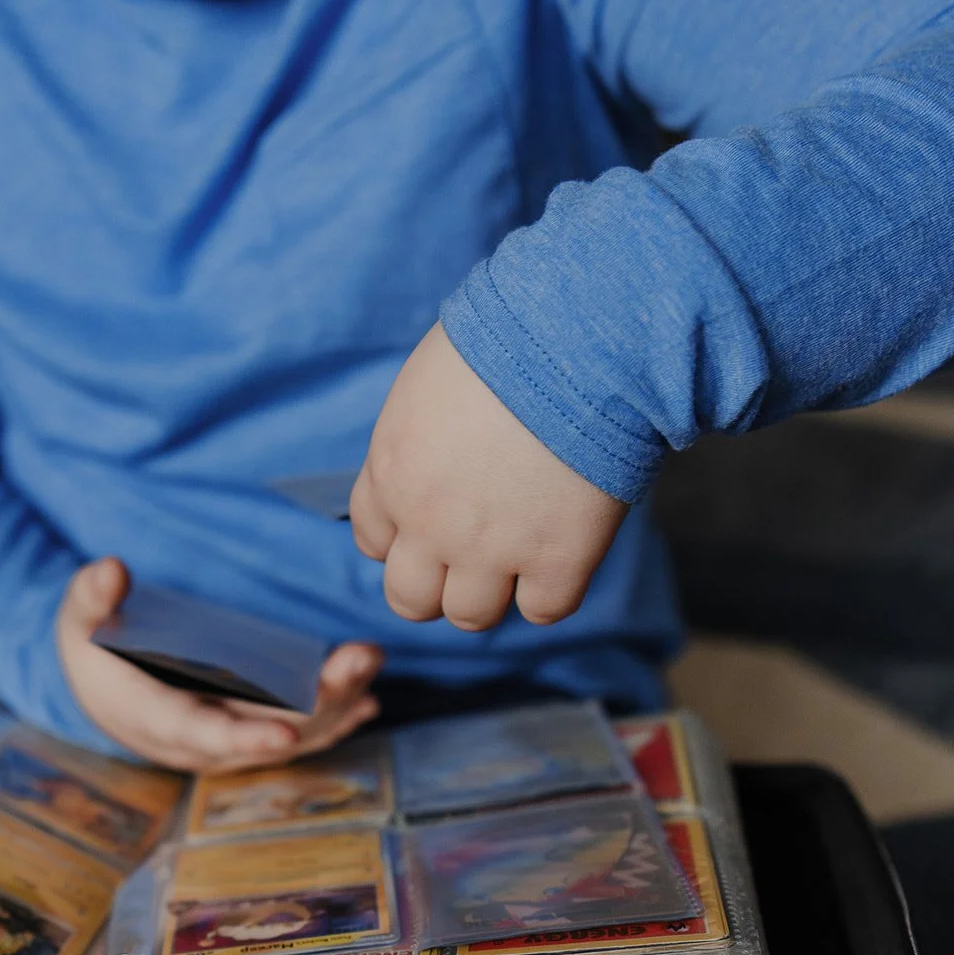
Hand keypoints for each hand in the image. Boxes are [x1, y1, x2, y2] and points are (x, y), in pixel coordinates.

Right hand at [56, 558, 381, 772]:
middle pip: (265, 733)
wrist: (102, 689)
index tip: (285, 734)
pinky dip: (334, 722)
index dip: (244, 738)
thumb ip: (92, 598)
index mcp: (153, 718)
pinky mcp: (246, 734)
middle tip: (358, 662)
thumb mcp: (79, 621)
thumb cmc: (93, 651)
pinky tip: (367, 701)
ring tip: (369, 663)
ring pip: (290, 735)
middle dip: (318, 704)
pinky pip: (296, 736)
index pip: (203, 734)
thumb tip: (110, 570)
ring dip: (337, 705)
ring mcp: (226, 743)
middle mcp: (197, 742)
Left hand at [351, 324, 628, 630]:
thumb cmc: (509, 338)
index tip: (437, 517)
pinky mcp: (557, 560)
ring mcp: (492, 549)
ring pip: (470, 616)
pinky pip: (543, 609)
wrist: (580, 338)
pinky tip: (566, 548)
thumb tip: (433, 466)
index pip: (373, 541)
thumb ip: (417, 444)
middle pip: (409, 600)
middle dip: (436, 583)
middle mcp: (429, 523)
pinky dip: (553, 588)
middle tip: (474, 552)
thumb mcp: (427, 385)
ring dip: (492, 591)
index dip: (407, 535)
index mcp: (391, 472)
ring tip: (522, 550)